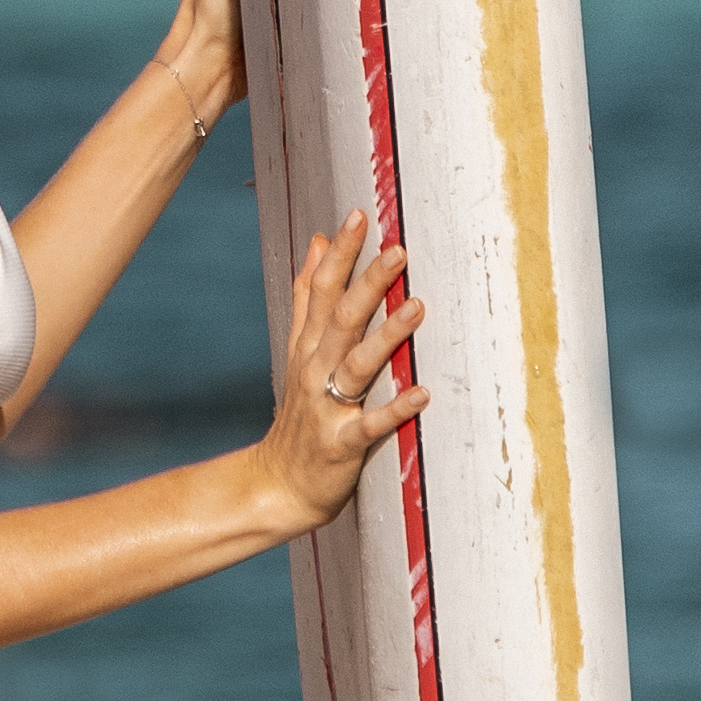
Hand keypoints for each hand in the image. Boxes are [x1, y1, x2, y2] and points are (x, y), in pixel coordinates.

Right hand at [257, 219, 418, 531]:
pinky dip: (395, 409)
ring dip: (386, 336)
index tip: (359, 216)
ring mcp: (327, 408)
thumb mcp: (297, 351)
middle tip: (397, 250)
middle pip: (340, 319)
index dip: (339, 254)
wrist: (277, 485)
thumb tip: (317, 242)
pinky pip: (371, 425)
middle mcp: (315, 371)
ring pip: (357, 365)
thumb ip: (307, 299)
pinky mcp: (342, 445)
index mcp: (307, 348)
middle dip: (368, 283)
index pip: (319, 291)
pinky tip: (422, 393)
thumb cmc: (299, 416)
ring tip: (416, 308)